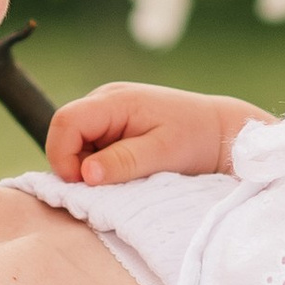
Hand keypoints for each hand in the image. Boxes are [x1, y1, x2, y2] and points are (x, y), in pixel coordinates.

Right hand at [46, 82, 264, 186]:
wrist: (220, 131)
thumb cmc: (196, 138)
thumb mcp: (163, 153)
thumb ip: (123, 161)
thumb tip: (86, 174)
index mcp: (115, 100)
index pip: (65, 122)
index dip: (63, 155)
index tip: (84, 184)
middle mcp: (106, 100)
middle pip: (65, 132)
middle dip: (76, 164)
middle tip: (107, 185)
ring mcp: (108, 111)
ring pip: (76, 142)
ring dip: (89, 166)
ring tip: (124, 175)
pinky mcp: (114, 124)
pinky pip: (91, 145)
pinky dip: (101, 163)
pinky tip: (127, 169)